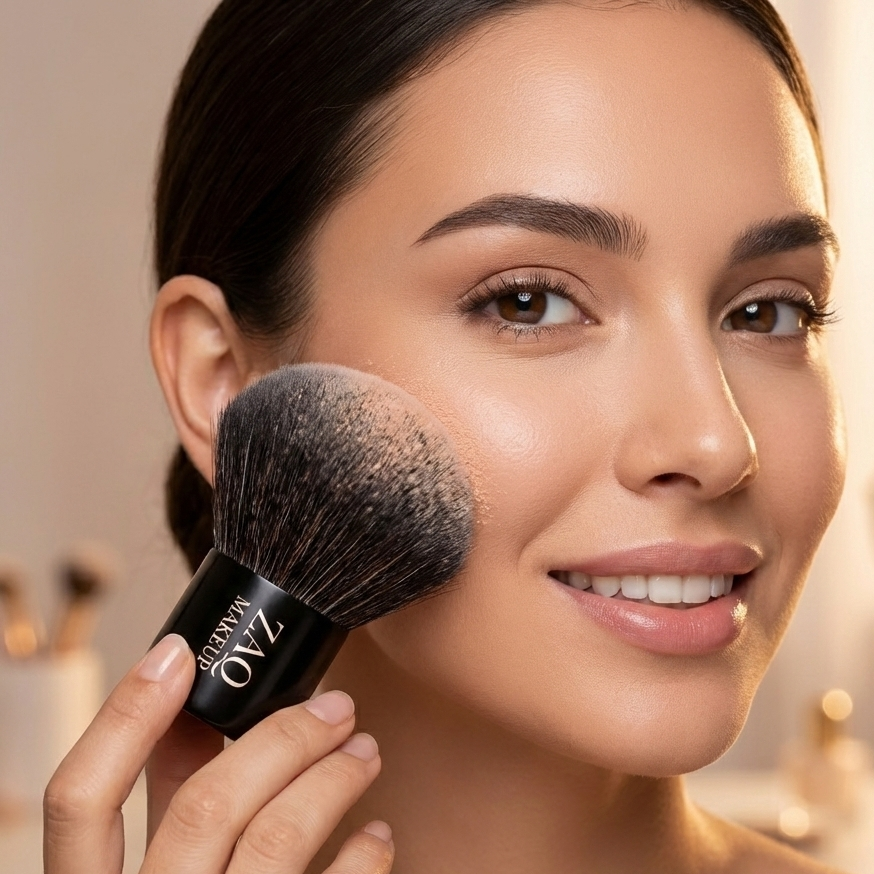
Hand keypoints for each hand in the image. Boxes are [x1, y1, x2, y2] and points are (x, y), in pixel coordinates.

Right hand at [44, 634, 392, 872]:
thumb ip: (161, 808)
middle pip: (206, 806)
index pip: (78, 801)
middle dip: (282, 737)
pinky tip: (378, 835)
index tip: (179, 651)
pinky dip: (361, 858)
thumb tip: (186, 712)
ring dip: (332, 779)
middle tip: (336, 706)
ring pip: (276, 840)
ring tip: (365, 750)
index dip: (124, 717)